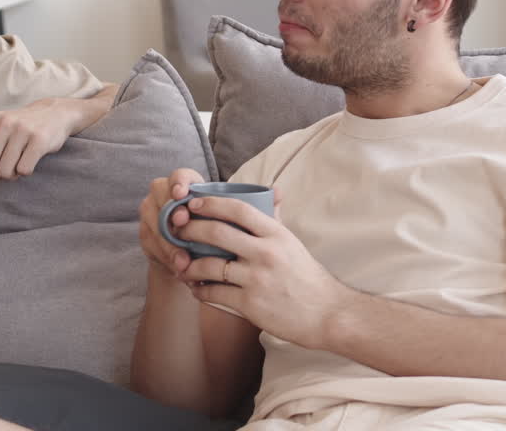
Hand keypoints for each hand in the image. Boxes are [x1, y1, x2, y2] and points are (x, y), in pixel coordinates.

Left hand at [0, 98, 79, 197]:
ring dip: (10, 174)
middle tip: (3, 165)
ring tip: (17, 160)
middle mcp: (1, 123)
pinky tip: (29, 159)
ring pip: (5, 172)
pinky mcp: (39, 139)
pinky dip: (25, 171)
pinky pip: (23, 170)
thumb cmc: (15, 130)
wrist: (52, 114)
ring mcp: (21, 130)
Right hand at [137, 169, 204, 279]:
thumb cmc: (208, 231)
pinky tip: (176, 267)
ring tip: (183, 261)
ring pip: (155, 222)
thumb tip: (212, 230)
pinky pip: (151, 243)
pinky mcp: (144, 232)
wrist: (190, 254)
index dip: (179, 182)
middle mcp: (163, 192)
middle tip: (181, 223)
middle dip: (171, 210)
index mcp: (185, 184)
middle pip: (161, 194)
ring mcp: (150, 211)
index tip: (181, 194)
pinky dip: (165, 256)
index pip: (180, 176)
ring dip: (169, 242)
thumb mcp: (214, 223)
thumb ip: (211, 220)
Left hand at [174, 195, 353, 349]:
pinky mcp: (251, 304)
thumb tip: (271, 192)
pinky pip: (215, 293)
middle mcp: (266, 252)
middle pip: (217, 233)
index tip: (193, 203)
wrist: (328, 314)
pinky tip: (195, 289)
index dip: (211, 203)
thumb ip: (275, 219)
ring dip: (189, 265)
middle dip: (191, 229)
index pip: (239, 209)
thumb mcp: (293, 243)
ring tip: (181, 265)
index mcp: (276, 234)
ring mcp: (257, 279)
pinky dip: (200, 290)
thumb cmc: (308, 277)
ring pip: (210, 265)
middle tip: (177, 231)